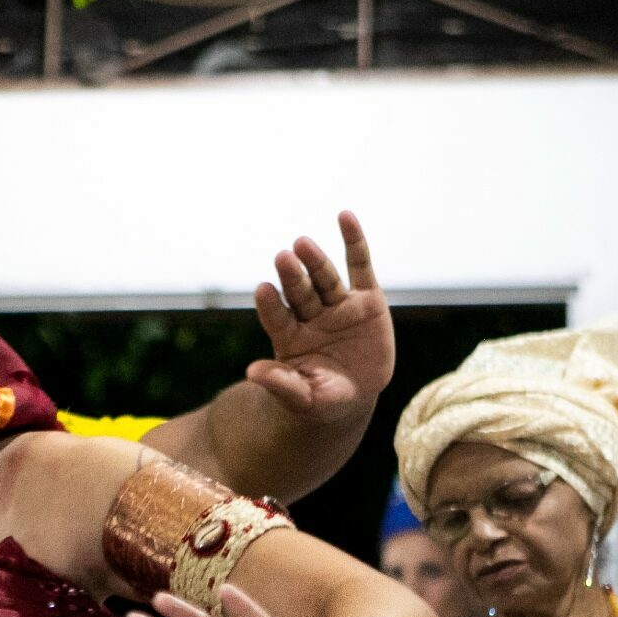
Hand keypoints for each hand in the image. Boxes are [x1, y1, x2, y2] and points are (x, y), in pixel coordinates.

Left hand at [244, 210, 392, 424]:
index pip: (276, 316)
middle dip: (291, 276)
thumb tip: (251, 373)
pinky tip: (345, 217)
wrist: (354, 395)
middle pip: (299, 292)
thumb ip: (280, 383)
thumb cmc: (321, 399)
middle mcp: (310, 315)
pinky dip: (354, 241)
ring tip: (302, 244)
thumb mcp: (302, 397)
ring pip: (324, 278)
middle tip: (282, 257)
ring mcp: (337, 305)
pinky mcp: (366, 299)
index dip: (270, 304)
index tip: (262, 290)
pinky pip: (360, 266)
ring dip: (314, 261)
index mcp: (290, 336)